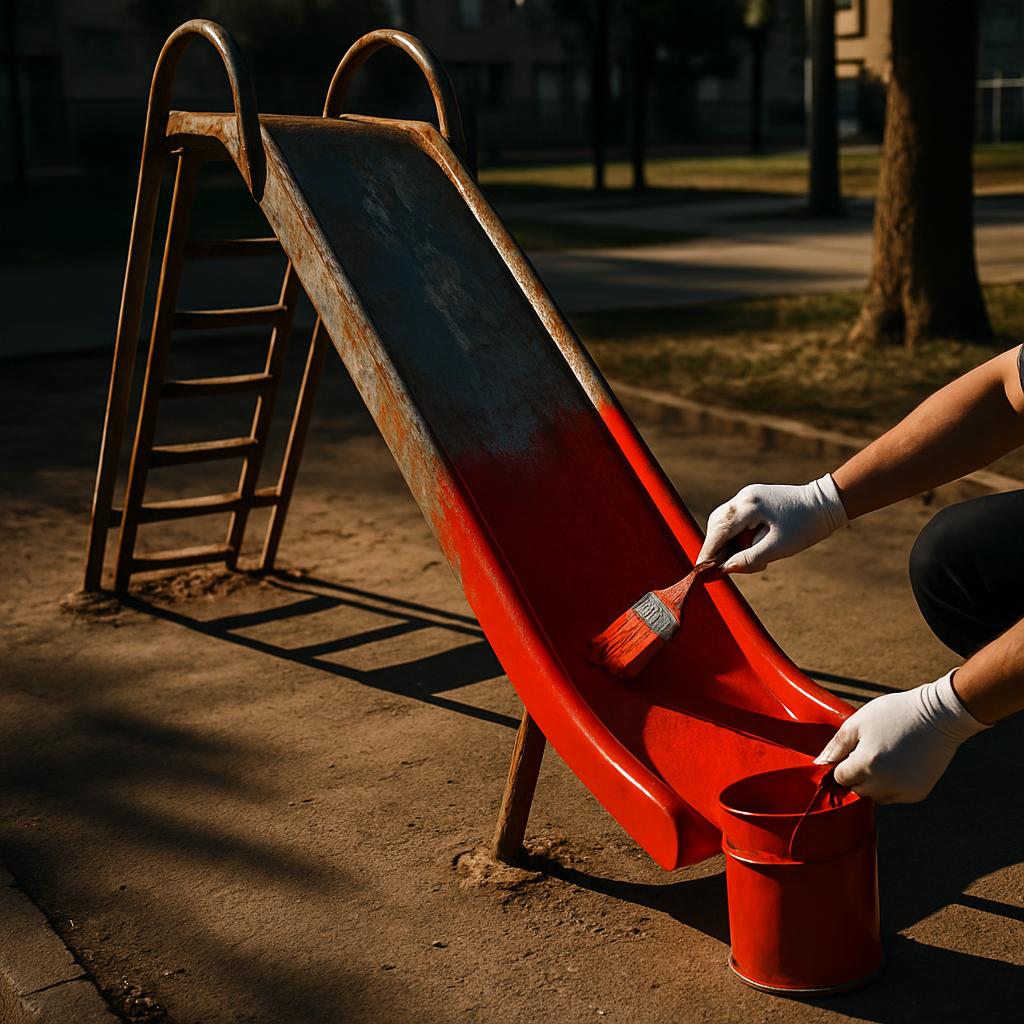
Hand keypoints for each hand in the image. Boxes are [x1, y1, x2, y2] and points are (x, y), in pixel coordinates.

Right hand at [697, 474, 847, 573]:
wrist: (826, 504)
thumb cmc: (805, 526)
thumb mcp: (778, 548)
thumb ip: (749, 559)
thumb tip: (724, 569)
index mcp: (749, 506)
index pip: (719, 532)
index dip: (709, 552)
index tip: (700, 570)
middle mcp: (744, 496)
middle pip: (717, 525)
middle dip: (716, 547)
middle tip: (719, 569)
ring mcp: (747, 495)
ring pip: (723, 521)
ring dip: (725, 541)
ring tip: (738, 559)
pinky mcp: (753, 497)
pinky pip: (734, 517)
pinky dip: (735, 533)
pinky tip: (746, 546)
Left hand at [814, 671, 989, 803]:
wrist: (937, 717)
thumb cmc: (894, 714)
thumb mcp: (858, 722)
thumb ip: (836, 745)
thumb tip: (820, 763)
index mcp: (866, 763)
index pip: (840, 777)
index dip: (842, 764)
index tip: (851, 753)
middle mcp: (884, 782)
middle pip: (857, 790)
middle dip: (857, 775)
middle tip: (868, 753)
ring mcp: (902, 790)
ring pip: (875, 796)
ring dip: (873, 783)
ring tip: (884, 758)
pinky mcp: (917, 793)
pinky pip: (895, 796)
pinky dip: (892, 786)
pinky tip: (899, 764)